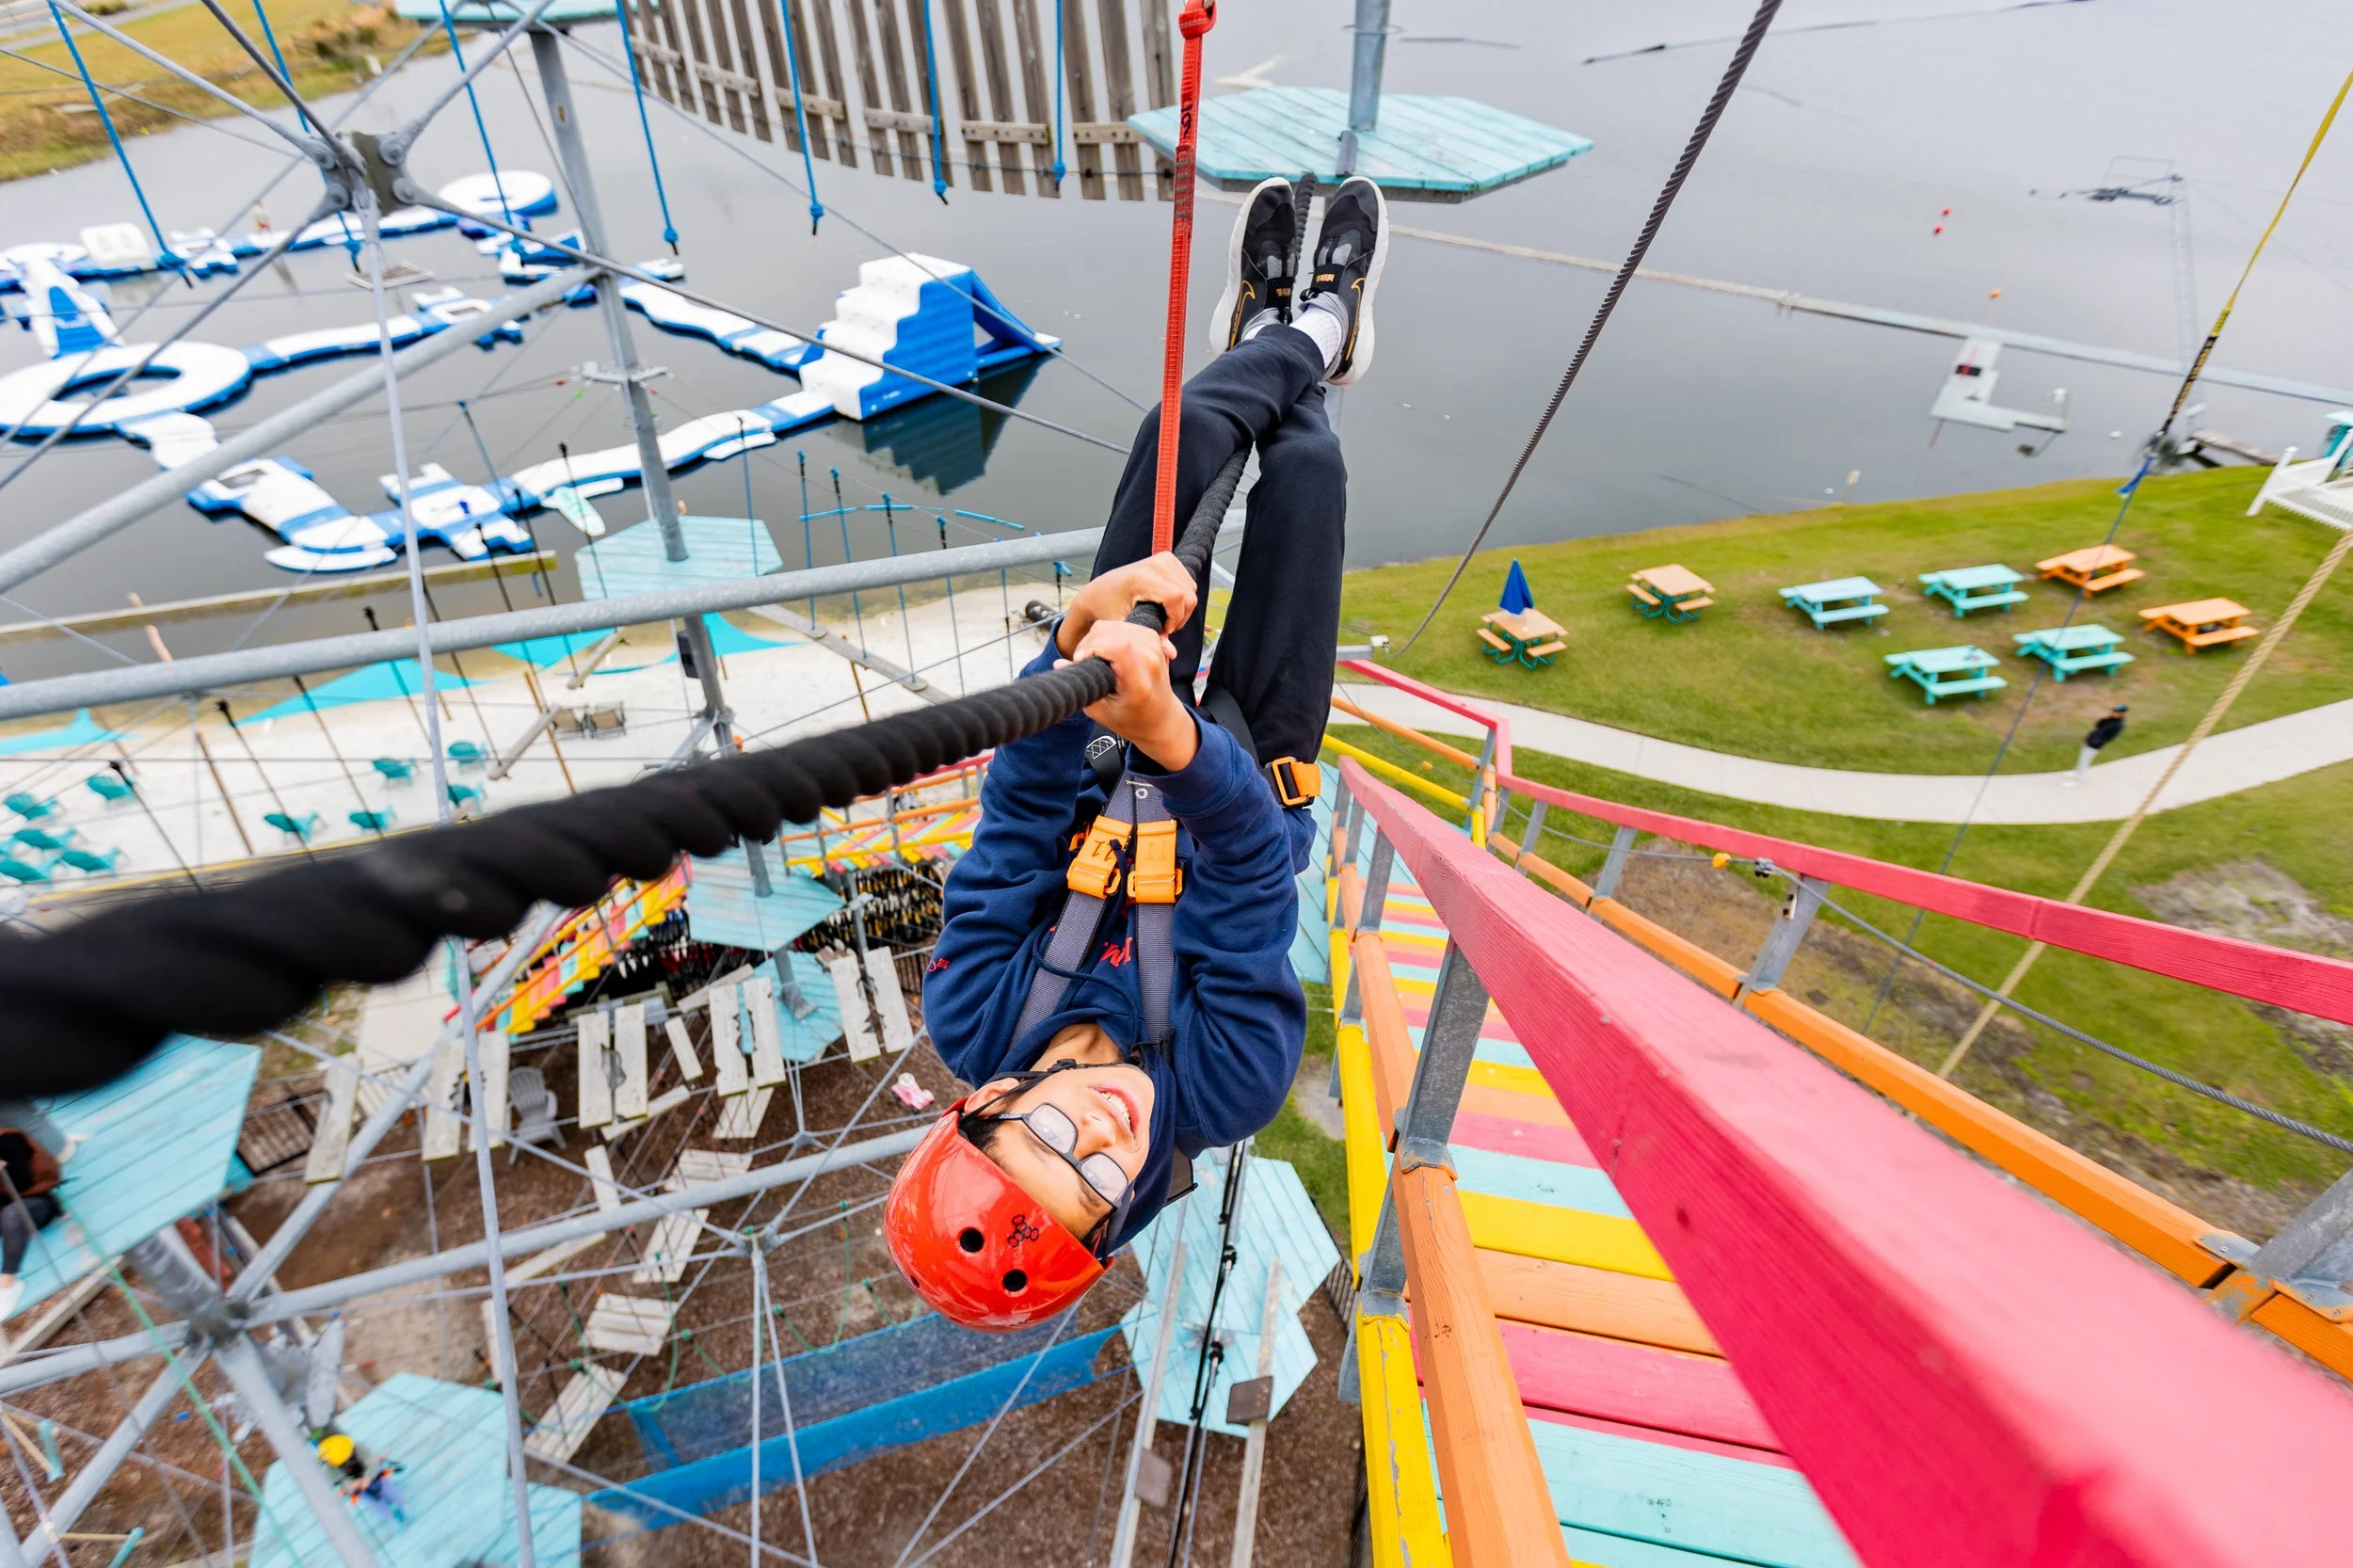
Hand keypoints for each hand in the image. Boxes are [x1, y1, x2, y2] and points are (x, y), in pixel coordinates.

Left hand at [1056, 554, 1196, 657]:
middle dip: (1181, 616)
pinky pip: (1188, 581)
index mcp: (1141, 578)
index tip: (1164, 629)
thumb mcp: (1127, 626)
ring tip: (1164, 617)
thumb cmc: (1108, 610)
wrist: (1098, 592)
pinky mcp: (1167, 558)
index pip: (1177, 596)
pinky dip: (1182, 597)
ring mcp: (1162, 559)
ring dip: (1182, 608)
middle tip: (1165, 626)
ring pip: (1191, 588)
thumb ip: (1151, 638)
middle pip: (1188, 594)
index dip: (1176, 617)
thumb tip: (1172, 653)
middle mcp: (1154, 564)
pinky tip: (1166, 605)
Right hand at [1058, 620, 1198, 770]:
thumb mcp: (1101, 711)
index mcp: (1139, 682)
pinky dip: (1108, 635)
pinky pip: (1121, 625)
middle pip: (1110, 631)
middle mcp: (1150, 660)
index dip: (1093, 647)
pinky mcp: (1153, 638)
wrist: (1162, 718)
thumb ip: (1081, 687)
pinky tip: (1108, 652)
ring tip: (1096, 659)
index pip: (1119, 646)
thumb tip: (1059, 664)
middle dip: (1089, 643)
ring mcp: (1154, 647)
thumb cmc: (1131, 719)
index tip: (1084, 662)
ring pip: (1113, 625)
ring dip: (1097, 638)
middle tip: (1086, 664)